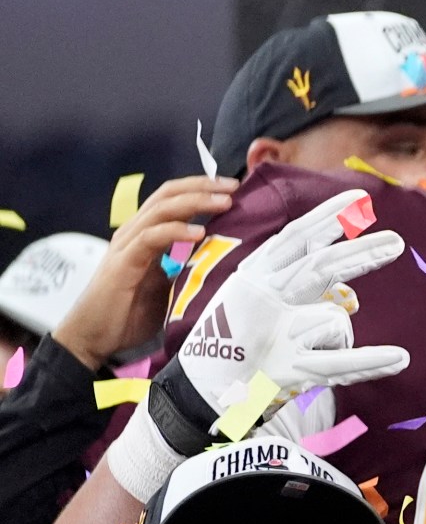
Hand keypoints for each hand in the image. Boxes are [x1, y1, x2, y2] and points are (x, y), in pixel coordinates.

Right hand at [51, 176, 233, 368]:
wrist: (94, 337)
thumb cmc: (131, 313)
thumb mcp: (171, 285)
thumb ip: (189, 267)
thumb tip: (225, 259)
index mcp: (145, 234)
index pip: (172, 198)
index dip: (200, 188)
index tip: (233, 187)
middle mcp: (134, 233)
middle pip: (167, 195)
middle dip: (202, 187)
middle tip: (233, 186)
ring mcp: (127, 246)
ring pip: (160, 211)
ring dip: (194, 203)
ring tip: (224, 203)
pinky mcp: (123, 263)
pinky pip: (150, 239)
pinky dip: (175, 231)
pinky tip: (198, 233)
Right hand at [170, 189, 410, 413]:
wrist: (207, 389)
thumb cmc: (241, 342)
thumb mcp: (265, 304)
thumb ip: (305, 292)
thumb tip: (349, 296)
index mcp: (258, 277)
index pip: (296, 239)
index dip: (326, 218)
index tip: (358, 199)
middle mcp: (266, 299)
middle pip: (319, 267)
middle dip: (359, 252)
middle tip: (397, 242)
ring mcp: (278, 333)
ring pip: (333, 319)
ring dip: (339, 335)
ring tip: (321, 351)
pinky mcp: (290, 369)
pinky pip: (339, 363)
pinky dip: (370, 362)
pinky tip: (400, 358)